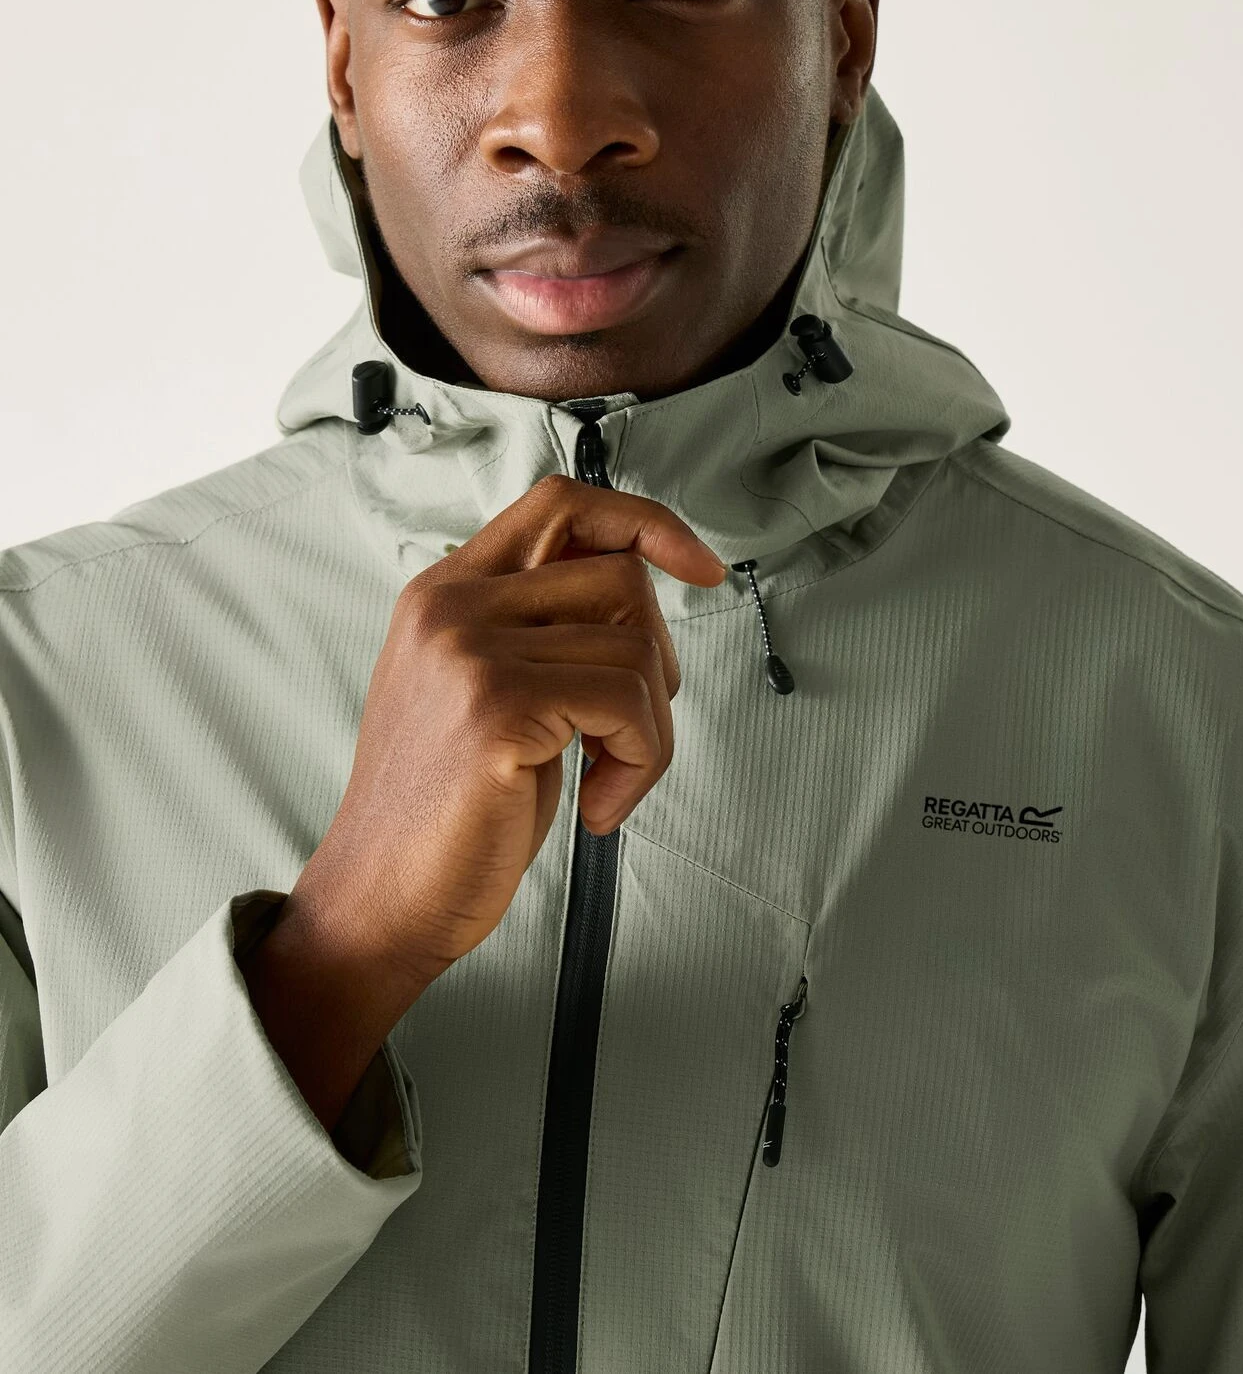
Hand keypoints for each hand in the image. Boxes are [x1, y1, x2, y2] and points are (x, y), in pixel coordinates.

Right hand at [289, 473, 727, 986]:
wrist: (379, 899)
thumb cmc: (450, 807)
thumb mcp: (485, 689)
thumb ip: (538, 628)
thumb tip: (637, 586)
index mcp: (446, 591)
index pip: (562, 505)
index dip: (645, 521)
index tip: (700, 565)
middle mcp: (452, 606)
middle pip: (620, 579)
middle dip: (655, 660)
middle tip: (625, 734)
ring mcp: (471, 651)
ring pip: (636, 649)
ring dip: (649, 732)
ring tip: (605, 782)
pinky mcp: (499, 708)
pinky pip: (629, 704)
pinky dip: (641, 764)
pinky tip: (600, 807)